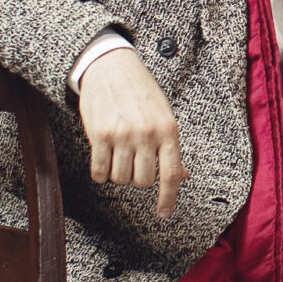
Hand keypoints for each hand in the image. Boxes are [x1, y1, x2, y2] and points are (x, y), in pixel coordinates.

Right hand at [78, 48, 187, 217]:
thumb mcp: (164, 115)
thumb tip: (183, 175)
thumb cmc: (141, 91)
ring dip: (119, 174)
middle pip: (143, 181)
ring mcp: (123, 135)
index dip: (168, 198)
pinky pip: (100, 171)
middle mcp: (147, 134)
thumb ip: (171, 146)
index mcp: (168, 130)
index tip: (163, 214)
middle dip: (138, 178)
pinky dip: (101, 173)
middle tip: (134, 162)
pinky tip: (103, 161)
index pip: (172, 173)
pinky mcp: (99, 135)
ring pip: (121, 179)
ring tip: (119, 156)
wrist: (111, 66)